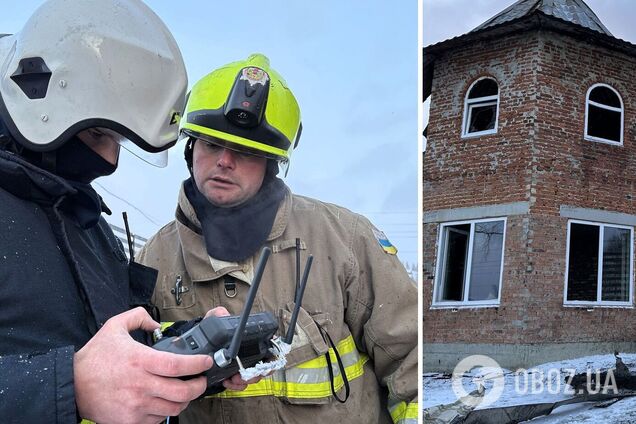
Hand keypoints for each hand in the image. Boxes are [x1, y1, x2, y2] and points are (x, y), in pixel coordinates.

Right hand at [74, 307, 212, 423]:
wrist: (72, 385)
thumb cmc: (94, 358)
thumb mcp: (114, 327)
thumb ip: (138, 318)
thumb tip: (156, 324)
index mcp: (140, 361)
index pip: (178, 365)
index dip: (197, 364)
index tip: (206, 362)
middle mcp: (140, 385)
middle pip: (182, 391)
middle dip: (198, 386)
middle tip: (201, 380)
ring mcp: (136, 405)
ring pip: (173, 408)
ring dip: (184, 400)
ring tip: (185, 392)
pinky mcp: (130, 420)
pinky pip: (157, 420)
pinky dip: (165, 412)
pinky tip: (164, 402)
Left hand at [204, 306, 263, 389]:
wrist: (196, 347)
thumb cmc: (209, 331)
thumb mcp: (213, 319)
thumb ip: (218, 313)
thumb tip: (224, 314)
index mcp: (250, 338)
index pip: (269, 345)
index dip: (271, 354)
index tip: (267, 360)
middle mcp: (250, 352)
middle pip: (265, 365)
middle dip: (258, 372)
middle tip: (246, 373)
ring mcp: (243, 365)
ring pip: (254, 376)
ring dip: (246, 380)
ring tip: (234, 379)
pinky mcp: (234, 376)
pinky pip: (241, 384)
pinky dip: (236, 385)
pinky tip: (228, 382)